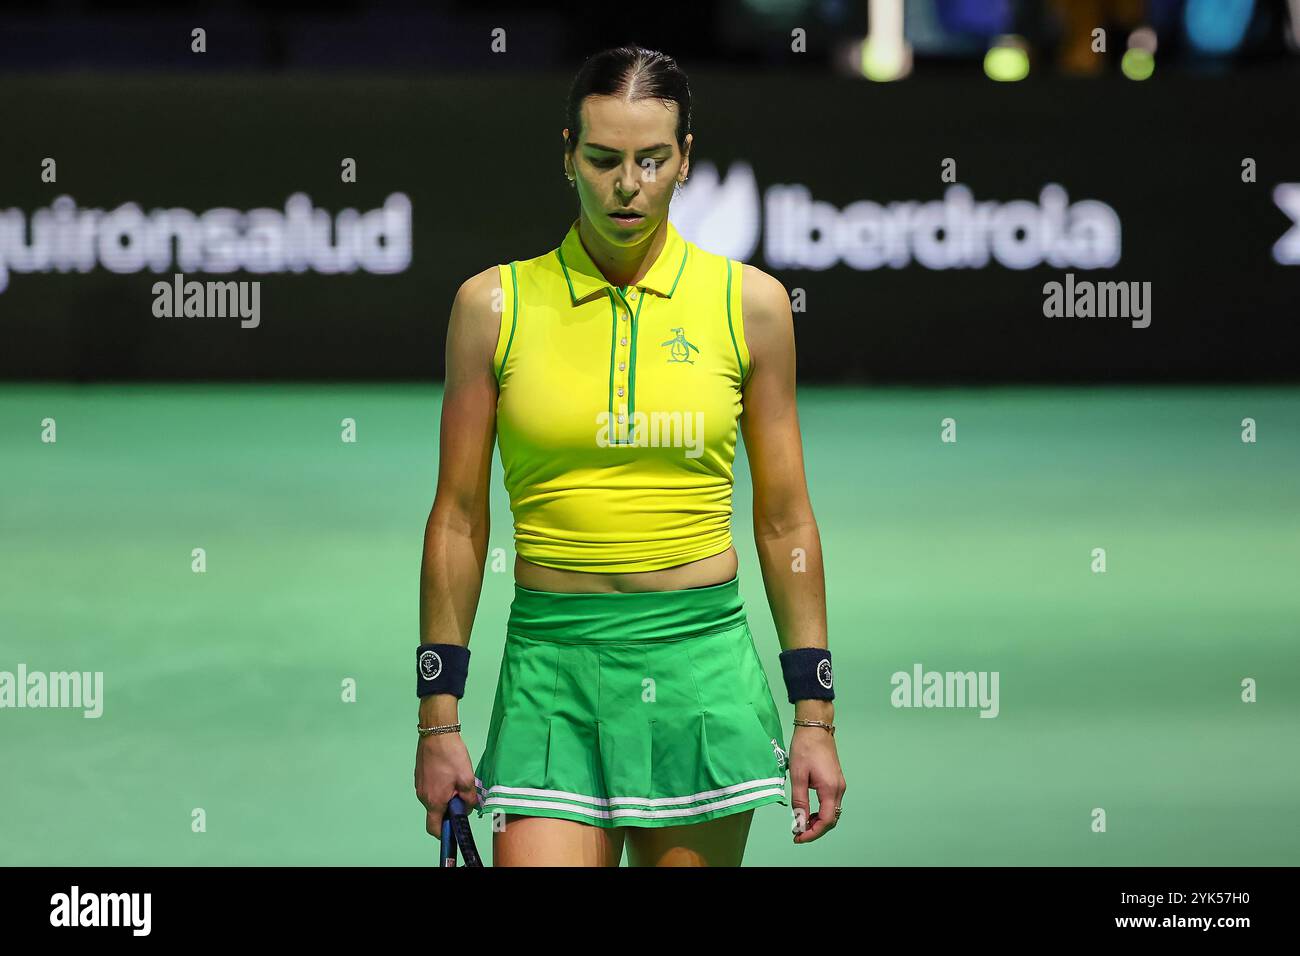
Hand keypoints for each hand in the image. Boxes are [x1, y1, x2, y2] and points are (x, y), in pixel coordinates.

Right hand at [414, 732, 479, 837]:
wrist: (436, 734)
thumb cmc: (451, 756)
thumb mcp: (467, 779)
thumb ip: (469, 799)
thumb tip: (468, 808)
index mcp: (434, 801)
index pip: (434, 829)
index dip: (445, 833)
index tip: (455, 826)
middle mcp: (423, 797)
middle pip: (436, 813)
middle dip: (450, 809)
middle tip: (462, 795)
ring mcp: (419, 786)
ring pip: (434, 799)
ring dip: (446, 796)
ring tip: (457, 780)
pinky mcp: (420, 776)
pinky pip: (431, 789)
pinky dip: (440, 787)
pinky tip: (449, 773)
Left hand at [789, 724, 845, 843]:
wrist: (815, 728)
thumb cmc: (805, 748)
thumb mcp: (798, 776)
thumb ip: (799, 800)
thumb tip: (799, 821)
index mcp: (830, 789)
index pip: (825, 821)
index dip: (812, 833)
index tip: (797, 837)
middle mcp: (839, 789)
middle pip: (831, 819)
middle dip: (815, 830)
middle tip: (797, 833)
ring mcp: (839, 784)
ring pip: (832, 812)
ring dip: (818, 821)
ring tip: (801, 823)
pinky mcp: (836, 780)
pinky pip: (831, 803)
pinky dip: (821, 811)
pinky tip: (809, 811)